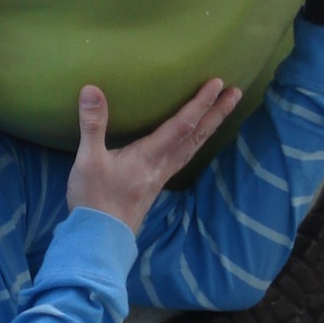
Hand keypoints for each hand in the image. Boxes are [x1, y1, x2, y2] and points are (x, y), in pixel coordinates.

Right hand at [67, 78, 242, 233]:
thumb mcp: (88, 160)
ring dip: (210, 127)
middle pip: (197, 136)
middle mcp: (162, 165)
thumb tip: (92, 89)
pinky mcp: (156, 184)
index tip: (217, 83)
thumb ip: (92, 125)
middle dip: (217, 113)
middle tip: (236, 93)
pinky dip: (196, 142)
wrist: (100, 239)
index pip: (182, 124)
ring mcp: (161, 177)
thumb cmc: (94, 200)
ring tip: (223, 111)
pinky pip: (184, 157)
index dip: (200, 102)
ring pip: (193, 147)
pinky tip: (195, 140)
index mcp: (150, 156)